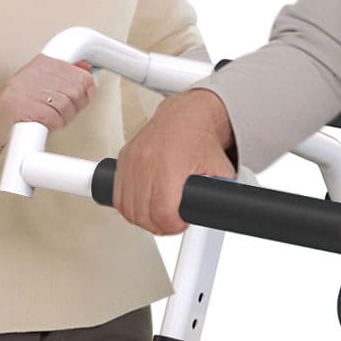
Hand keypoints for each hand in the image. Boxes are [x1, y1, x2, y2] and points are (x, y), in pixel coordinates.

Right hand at [0, 56, 96, 164]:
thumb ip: (65, 77)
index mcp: (41, 63)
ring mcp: (27, 89)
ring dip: (63, 118)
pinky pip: (54, 118)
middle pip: (77, 90)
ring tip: (50, 118)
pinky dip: (53, 125)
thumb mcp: (41, 84)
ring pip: (67, 105)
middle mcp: (34, 72)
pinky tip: (42, 123)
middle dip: (76, 106)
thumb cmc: (17, 106)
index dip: (85, 91)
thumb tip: (88, 70)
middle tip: (62, 112)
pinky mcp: (23, 107)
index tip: (78, 98)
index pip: (81, 75)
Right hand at [113, 88, 236, 233]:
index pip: (162, 211)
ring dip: (143, 219)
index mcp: (171, 164)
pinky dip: (129, 207)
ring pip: (127, 207)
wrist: (186, 116)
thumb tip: (222, 214)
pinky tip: (143, 207)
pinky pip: (118, 195)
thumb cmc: (201, 140)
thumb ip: (220, 194)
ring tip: (158, 216)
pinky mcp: (123, 160)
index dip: (173, 225)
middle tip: (172, 223)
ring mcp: (132, 160)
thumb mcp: (220, 170)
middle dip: (159, 225)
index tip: (181, 224)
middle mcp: (147, 161)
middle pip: (143, 213)